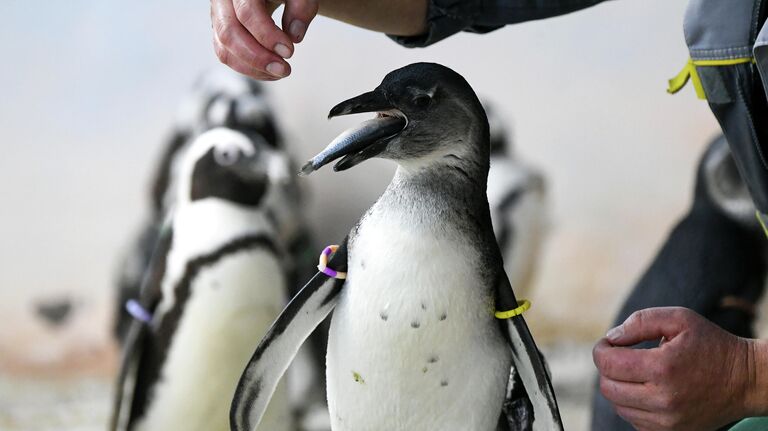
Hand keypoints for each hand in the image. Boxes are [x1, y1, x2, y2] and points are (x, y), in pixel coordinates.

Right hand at [210, 0, 318, 79]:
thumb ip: (300, 7)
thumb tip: (295, 35)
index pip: (247, 12)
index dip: (267, 35)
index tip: (288, 51)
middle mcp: (224, 1)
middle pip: (229, 33)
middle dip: (257, 58)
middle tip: (283, 69)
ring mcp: (219, 18)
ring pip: (224, 49)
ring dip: (253, 68)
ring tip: (279, 72)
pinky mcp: (221, 33)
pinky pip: (227, 56)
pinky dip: (248, 69)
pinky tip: (269, 72)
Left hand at [593, 307, 765, 430]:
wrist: (746, 380)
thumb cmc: (711, 344)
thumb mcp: (679, 319)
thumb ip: (640, 322)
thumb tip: (612, 338)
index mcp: (663, 368)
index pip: (608, 364)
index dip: (601, 349)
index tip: (610, 343)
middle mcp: (663, 399)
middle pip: (608, 387)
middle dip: (607, 368)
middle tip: (620, 355)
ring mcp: (667, 421)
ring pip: (618, 406)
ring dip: (618, 386)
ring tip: (636, 371)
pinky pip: (634, 420)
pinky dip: (632, 404)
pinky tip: (647, 388)